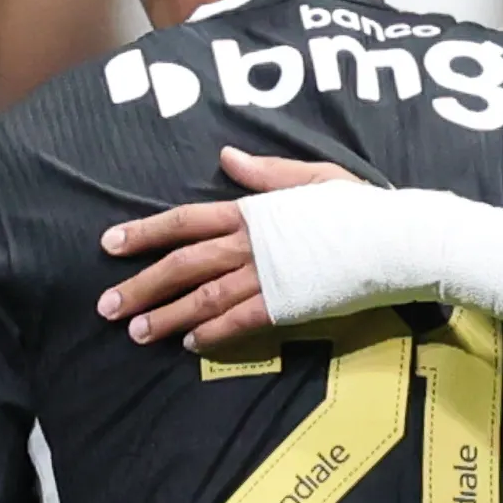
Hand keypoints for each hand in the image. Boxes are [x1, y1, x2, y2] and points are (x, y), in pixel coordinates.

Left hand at [95, 147, 356, 350]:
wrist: (395, 240)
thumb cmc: (360, 206)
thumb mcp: (313, 176)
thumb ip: (265, 172)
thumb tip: (224, 157)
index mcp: (251, 211)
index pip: (184, 221)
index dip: (145, 232)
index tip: (110, 243)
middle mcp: (249, 244)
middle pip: (182, 264)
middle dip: (141, 285)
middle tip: (107, 306)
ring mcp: (265, 277)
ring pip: (202, 298)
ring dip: (167, 316)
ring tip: (137, 333)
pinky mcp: (285, 306)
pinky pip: (238, 323)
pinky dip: (212, 335)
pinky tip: (189, 345)